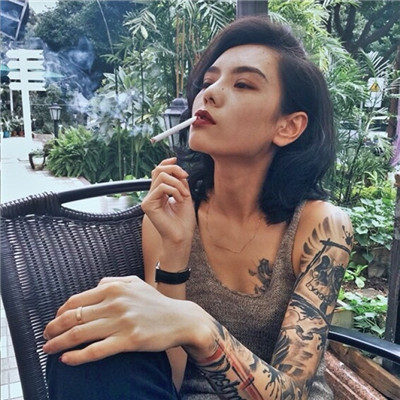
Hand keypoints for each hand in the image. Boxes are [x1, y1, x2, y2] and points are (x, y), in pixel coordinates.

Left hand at [43, 276, 192, 364]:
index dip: (60, 313)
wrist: (180, 319)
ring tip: (48, 349)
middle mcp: (115, 302)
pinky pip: (96, 350)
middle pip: (73, 317)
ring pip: (80, 334)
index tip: (54, 321)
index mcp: (114, 287)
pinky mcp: (129, 340)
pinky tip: (67, 360)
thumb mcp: (135, 282)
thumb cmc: (155, 303)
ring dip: (58, 343)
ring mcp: (122, 322)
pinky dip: (78, 357)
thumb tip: (95, 285)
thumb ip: (112, 280)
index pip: (76, 300)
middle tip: (45, 337)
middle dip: (53, 329)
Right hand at [141, 158, 195, 247]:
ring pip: (161, 176)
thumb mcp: (185, 196)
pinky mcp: (147, 205)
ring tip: (184, 195)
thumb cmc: (184, 221)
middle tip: (186, 177)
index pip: (159, 171)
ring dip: (177, 183)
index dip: (167, 162)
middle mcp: (152, 195)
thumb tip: (177, 168)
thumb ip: (180, 182)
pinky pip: (161, 187)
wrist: (182, 237)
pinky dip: (174, 191)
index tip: (177, 160)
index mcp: (160, 192)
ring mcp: (148, 200)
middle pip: (158, 170)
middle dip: (175, 169)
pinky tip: (179, 200)